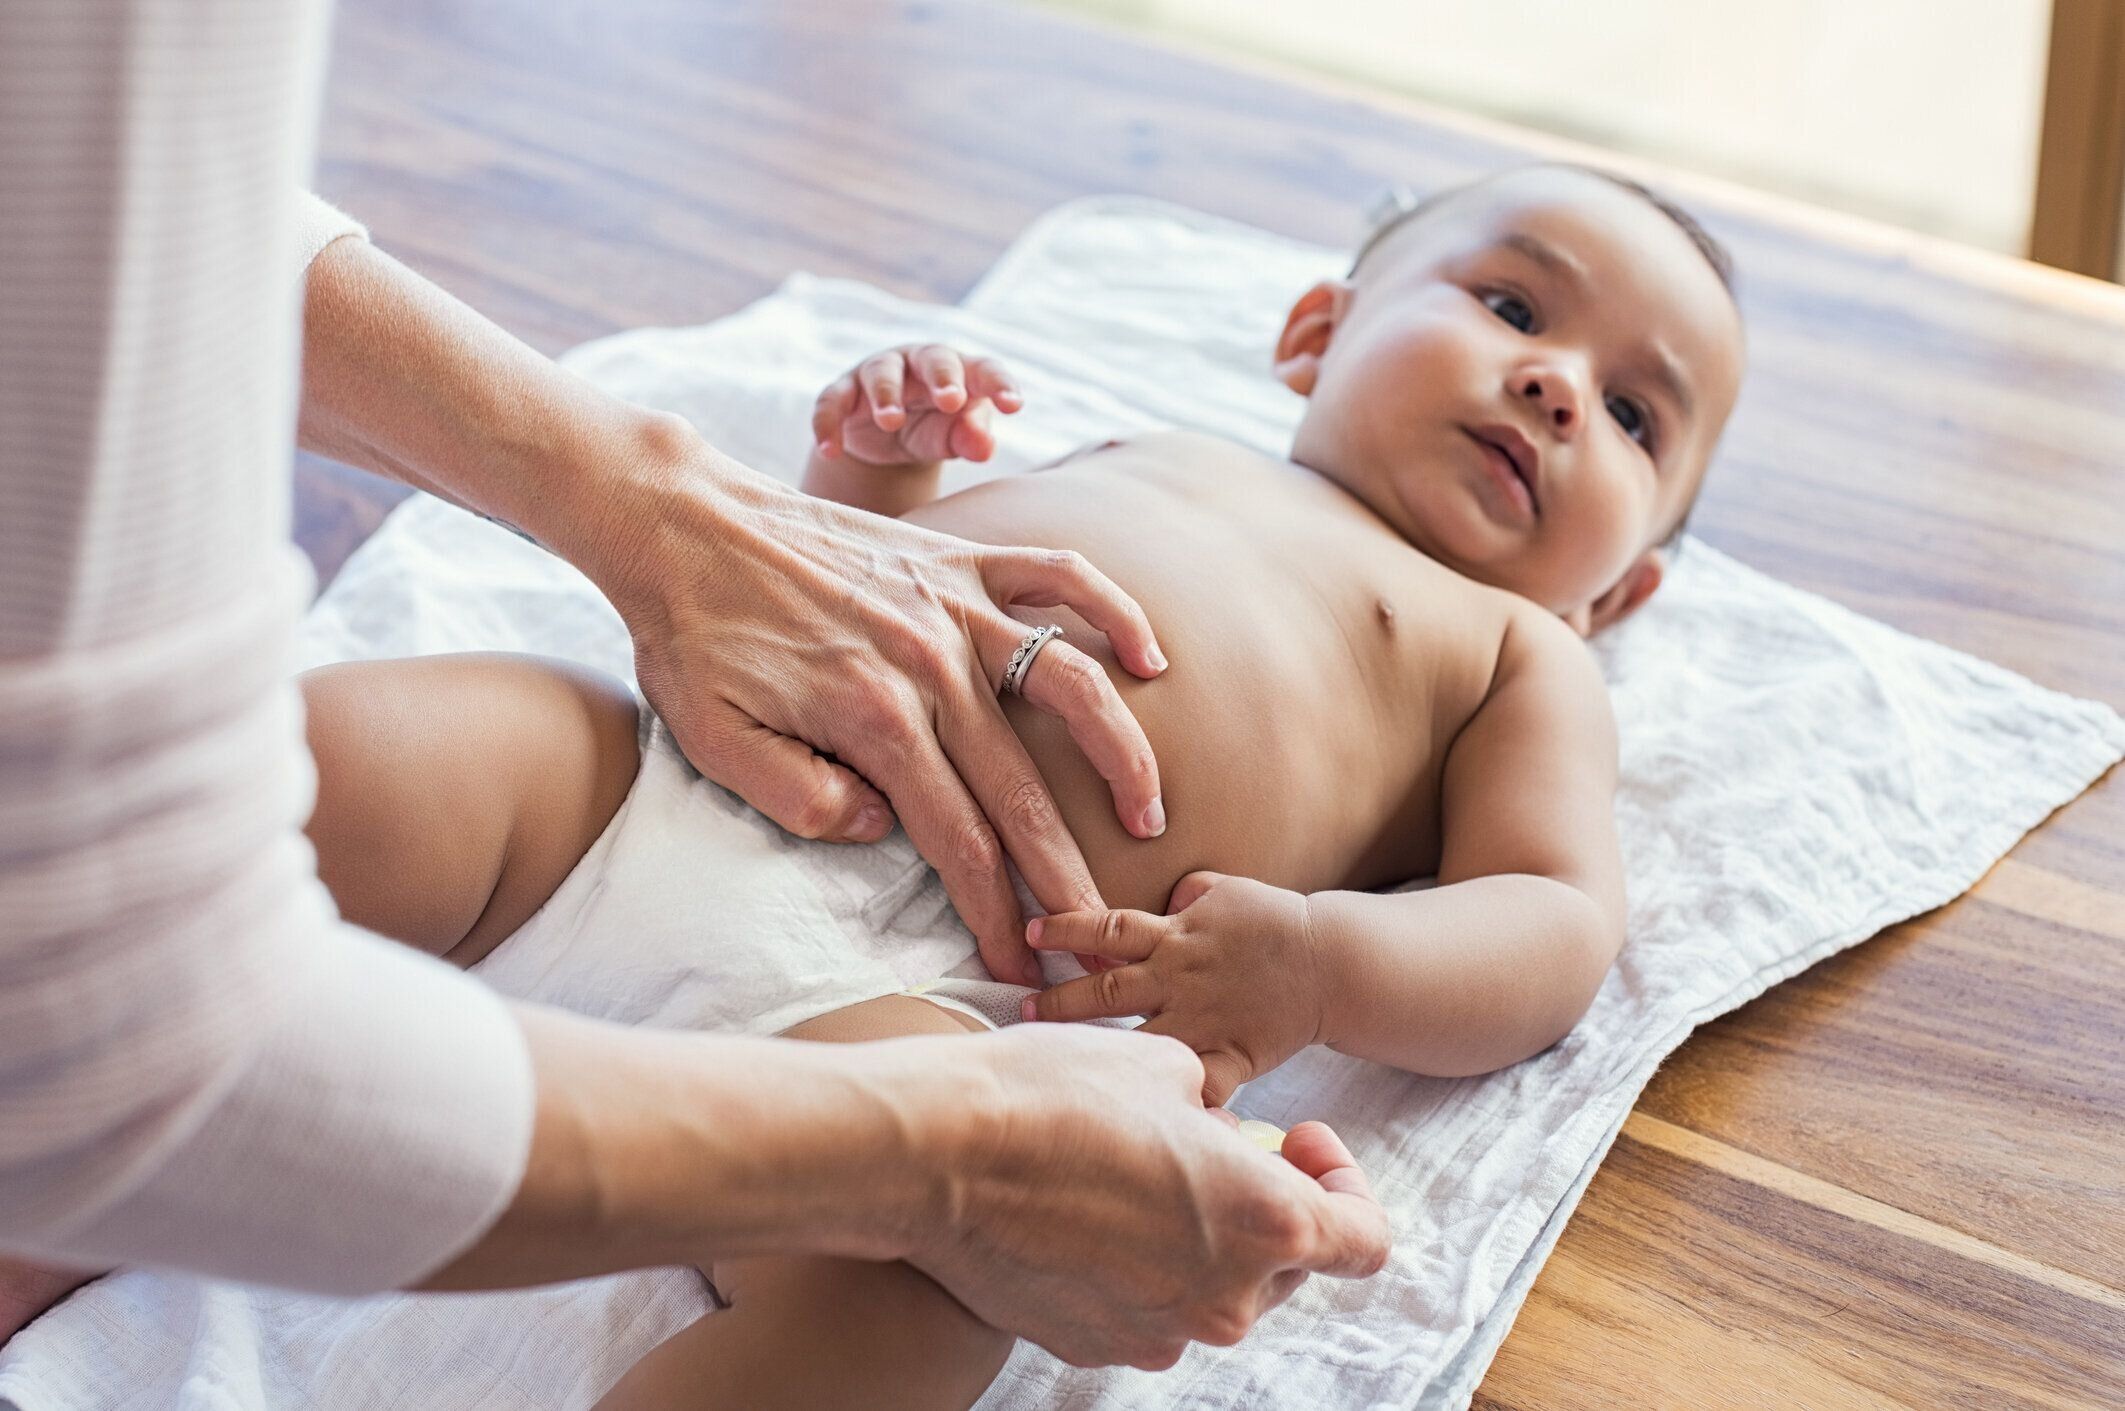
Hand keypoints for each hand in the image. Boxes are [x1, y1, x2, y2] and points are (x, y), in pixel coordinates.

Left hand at [599, 426, 1167, 984]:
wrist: (680, 520)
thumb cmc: (689, 637)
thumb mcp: (713, 743)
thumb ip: (800, 800)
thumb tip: (883, 831)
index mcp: (874, 720)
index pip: (958, 841)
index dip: (995, 913)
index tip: (1021, 967)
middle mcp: (931, 664)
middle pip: (1023, 790)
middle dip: (1067, 875)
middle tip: (1101, 934)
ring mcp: (954, 603)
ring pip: (1072, 687)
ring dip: (1121, 757)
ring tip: (1150, 815)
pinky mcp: (959, 555)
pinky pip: (1059, 577)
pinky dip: (1116, 611)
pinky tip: (1153, 661)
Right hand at [812, 344, 1020, 466]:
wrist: (888, 441)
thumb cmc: (937, 430)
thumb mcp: (955, 438)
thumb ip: (971, 438)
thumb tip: (984, 447)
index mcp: (960, 370)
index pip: (985, 369)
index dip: (1000, 384)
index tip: (1014, 406)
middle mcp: (920, 363)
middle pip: (934, 358)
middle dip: (942, 377)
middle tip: (951, 400)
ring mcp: (879, 373)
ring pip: (881, 373)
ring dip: (886, 395)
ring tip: (891, 422)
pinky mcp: (843, 393)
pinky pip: (831, 402)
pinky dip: (828, 424)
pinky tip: (831, 449)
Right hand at [902, 1024, 1388, 1367]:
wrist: (936, 1152)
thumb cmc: (1055, 1094)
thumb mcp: (1165, 1064)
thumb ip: (1216, 1108)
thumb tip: (1209, 1133)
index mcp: (1265, 1223)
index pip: (1363, 1240)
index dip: (1344, 1183)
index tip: (1297, 1139)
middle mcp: (1224, 1297)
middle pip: (1285, 1267)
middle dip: (1262, 1203)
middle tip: (1208, 1141)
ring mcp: (1157, 1332)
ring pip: (1211, 1288)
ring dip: (1197, 1235)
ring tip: (1136, 1168)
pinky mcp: (1094, 1344)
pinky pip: (1145, 1307)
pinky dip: (1136, 1264)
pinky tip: (1086, 1207)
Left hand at [1023, 872, 1326, 1104]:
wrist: (1330, 963)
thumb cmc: (1276, 923)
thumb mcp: (1226, 890)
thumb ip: (1186, 894)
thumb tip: (1162, 897)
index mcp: (1175, 936)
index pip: (1106, 927)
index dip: (1064, 928)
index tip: (1028, 933)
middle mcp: (1179, 978)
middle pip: (1105, 988)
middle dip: (1057, 1000)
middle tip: (1018, 1010)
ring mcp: (1201, 1021)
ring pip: (1135, 1040)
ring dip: (1093, 1050)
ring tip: (1055, 1059)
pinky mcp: (1227, 1057)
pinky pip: (1193, 1089)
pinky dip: (1169, 1105)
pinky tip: (1132, 1123)